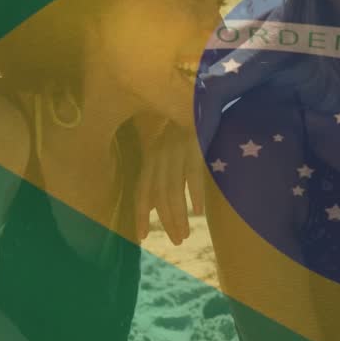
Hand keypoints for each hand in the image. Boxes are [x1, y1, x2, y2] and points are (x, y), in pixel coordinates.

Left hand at [133, 118, 205, 244]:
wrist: (199, 99)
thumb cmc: (184, 128)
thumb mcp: (167, 151)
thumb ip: (160, 177)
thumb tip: (151, 206)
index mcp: (151, 158)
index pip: (141, 191)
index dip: (140, 215)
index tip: (141, 237)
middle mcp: (159, 155)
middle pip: (159, 195)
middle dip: (166, 221)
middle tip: (176, 241)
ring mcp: (176, 150)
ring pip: (173, 190)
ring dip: (178, 215)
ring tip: (185, 234)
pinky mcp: (194, 145)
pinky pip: (192, 174)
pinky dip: (195, 194)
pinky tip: (198, 211)